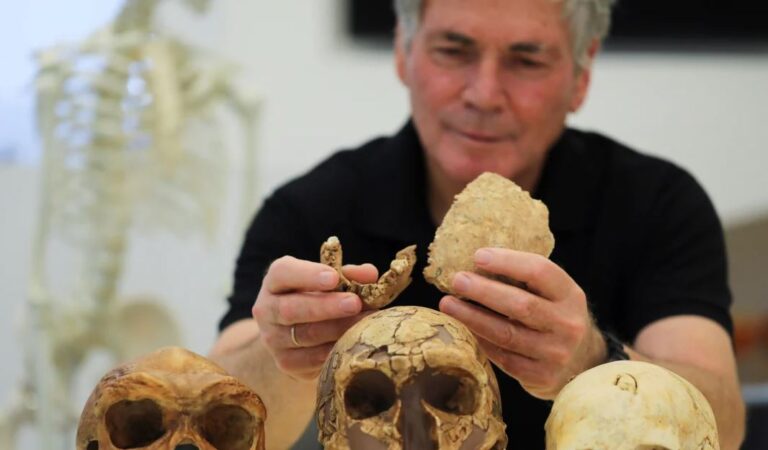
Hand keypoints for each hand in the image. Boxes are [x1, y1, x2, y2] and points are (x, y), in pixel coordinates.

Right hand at [252, 256, 377, 379]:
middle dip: (326, 306)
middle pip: (292, 309)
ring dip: (338, 329)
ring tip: (365, 322)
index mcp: (275, 281)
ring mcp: (273, 339)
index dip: (308, 275)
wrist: (292, 332)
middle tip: (354, 303)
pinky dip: (336, 350)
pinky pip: (313, 359)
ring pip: (306, 336)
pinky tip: (355, 342)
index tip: (334, 277)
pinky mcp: (286, 363)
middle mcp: (266, 310)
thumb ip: (347, 275)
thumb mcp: (327, 279)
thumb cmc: (315, 296)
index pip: (284, 273)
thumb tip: (369, 275)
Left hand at [438, 248, 605, 398]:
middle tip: (457, 280)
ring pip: (506, 334)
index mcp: (570, 295)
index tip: (478, 256)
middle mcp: (568, 324)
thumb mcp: (551, 294)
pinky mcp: (541, 377)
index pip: (540, 271)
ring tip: (448, 304)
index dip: (507, 262)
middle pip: (520, 305)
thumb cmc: (553, 316)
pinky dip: (480, 341)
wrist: (581, 361)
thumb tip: (475, 264)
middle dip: (484, 291)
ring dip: (472, 318)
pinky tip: (463, 329)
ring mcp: (556, 353)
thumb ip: (524, 280)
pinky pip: (503, 358)